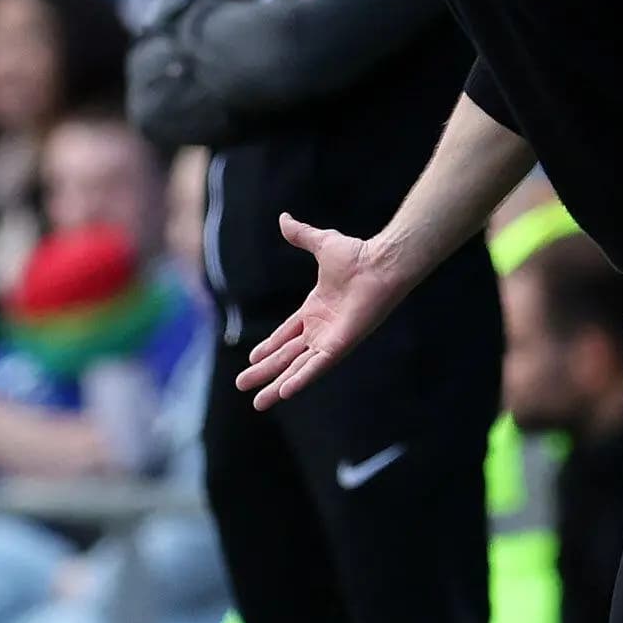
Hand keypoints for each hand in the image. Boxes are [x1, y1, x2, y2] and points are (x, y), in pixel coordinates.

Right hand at [236, 218, 418, 408]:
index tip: (251, 359)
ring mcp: (330, 339)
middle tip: (241, 385)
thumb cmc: (359, 255)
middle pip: (286, 356)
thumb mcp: (322, 244)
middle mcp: (321, 328)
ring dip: (277, 385)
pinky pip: (316, 366)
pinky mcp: (339, 345)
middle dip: (264, 372)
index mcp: (315, 309)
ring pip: (297, 367)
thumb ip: (301, 235)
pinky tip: (284, 393)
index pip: (286, 334)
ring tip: (258, 404)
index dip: (269, 347)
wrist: (381, 263)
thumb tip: (283, 217)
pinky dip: (300, 379)